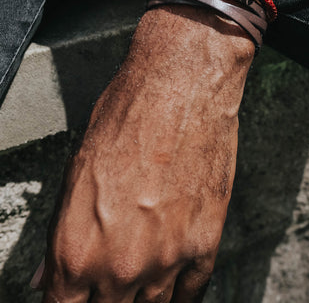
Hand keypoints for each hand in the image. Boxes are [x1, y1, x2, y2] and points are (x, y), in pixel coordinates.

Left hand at [37, 6, 251, 302]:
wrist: (182, 85)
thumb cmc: (126, 115)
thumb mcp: (75, 171)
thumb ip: (60, 232)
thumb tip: (45, 277)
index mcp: (75, 249)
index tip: (78, 295)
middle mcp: (118, 265)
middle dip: (105, 299)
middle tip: (112, 278)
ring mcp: (165, 258)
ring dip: (143, 297)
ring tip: (141, 273)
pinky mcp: (204, 242)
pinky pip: (191, 292)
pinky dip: (180, 292)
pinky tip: (173, 282)